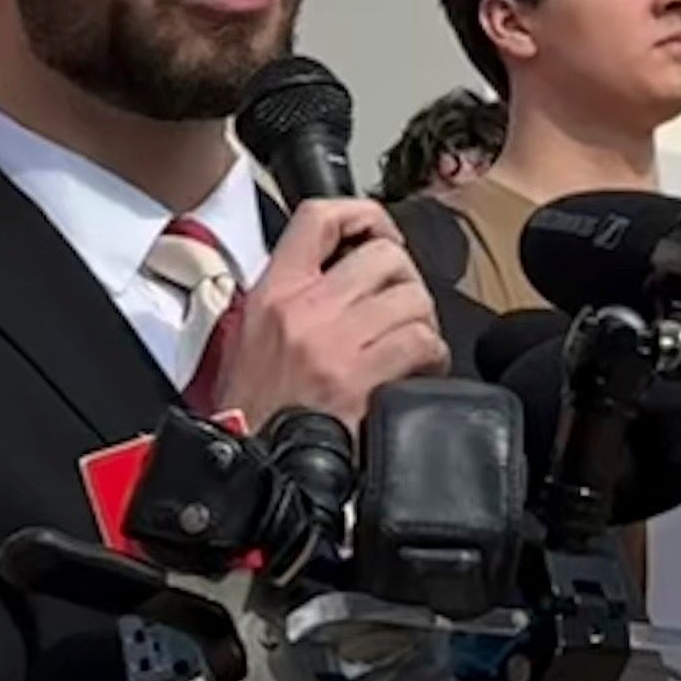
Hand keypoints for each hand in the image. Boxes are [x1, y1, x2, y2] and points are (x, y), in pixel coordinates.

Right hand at [197, 197, 444, 434]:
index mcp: (273, 293)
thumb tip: (337, 272)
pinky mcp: (360, 378)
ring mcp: (334, 342)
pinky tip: (415, 372)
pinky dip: (430, 357)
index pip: (319, 218)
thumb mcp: (249, 336)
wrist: (254, 466)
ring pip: (412, 298)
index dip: (362, 214)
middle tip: (399, 307)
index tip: (376, 233)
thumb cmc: (252, 410)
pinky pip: (421, 342)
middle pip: (384, 255)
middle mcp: (304, 309)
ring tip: (408, 345)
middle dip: (404, 280)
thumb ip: (289, 297)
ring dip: (420, 322)